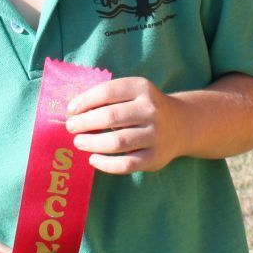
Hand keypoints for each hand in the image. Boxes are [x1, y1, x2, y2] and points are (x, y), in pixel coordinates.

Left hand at [67, 77, 185, 173]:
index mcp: (142, 88)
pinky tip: (93, 159)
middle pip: (111, 117)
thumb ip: (109, 98)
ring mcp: (155, 135)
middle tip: (71, 127)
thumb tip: (74, 110)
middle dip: (85, 123)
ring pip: (117, 142)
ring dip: (92, 143)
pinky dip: (106, 164)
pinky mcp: (155, 157)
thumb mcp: (134, 93)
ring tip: (79, 142)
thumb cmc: (145, 107)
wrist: (181, 124)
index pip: (108, 92)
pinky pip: (126, 164)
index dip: (85, 101)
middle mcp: (151, 110)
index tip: (70, 109)